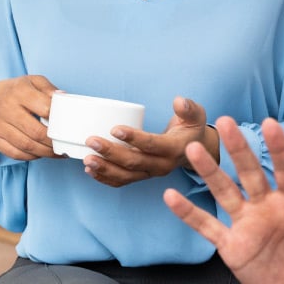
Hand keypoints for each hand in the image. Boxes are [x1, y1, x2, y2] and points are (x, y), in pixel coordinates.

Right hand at [0, 75, 60, 160]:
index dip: (59, 120)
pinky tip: (40, 153)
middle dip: (53, 142)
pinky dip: (31, 156)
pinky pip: (15, 153)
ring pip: (26, 145)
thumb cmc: (18, 90)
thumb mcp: (33, 81)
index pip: (45, 109)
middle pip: (36, 132)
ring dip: (45, 152)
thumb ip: (49, 89)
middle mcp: (6, 108)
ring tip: (56, 152)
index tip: (68, 127)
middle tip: (64, 145)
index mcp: (19, 91)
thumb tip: (63, 98)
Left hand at [83, 96, 217, 186]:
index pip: (152, 145)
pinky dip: (105, 178)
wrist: (195, 151)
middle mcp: (162, 166)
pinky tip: (90, 170)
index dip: (133, 138)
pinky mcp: (143, 177)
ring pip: (126, 176)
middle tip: (91, 140)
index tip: (114, 129)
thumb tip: (178, 101)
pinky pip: (123, 181)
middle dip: (110, 152)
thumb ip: (188, 108)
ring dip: (105, 169)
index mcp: (174, 149)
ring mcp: (151, 174)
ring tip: (87, 159)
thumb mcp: (196, 116)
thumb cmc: (191, 129)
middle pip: (134, 162)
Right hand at [164, 117, 283, 283]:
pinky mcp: (231, 244)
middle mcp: (266, 205)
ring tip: (194, 148)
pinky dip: (188, 213)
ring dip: (210, 171)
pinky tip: (170, 196)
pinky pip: (206, 226)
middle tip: (226, 121)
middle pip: (250, 172)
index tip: (270, 124)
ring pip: (225, 191)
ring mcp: (246, 222)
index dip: (279, 148)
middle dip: (239, 147)